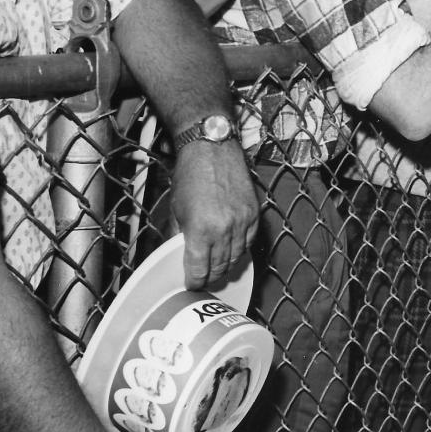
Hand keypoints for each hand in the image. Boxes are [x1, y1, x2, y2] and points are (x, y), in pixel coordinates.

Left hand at [169, 139, 259, 288]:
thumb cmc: (190, 174)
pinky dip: (240, 249)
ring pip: (237, 257)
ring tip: (218, 269)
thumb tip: (179, 255)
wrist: (212, 148)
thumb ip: (178, 235)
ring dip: (226, 266)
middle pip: (220, 267)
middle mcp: (224, 229)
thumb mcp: (176, 208)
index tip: (191, 284)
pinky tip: (232, 251)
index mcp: (200, 230)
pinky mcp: (254, 213)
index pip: (199, 270)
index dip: (194, 281)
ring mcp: (242, 221)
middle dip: (210, 277)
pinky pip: (249, 241)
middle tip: (204, 280)